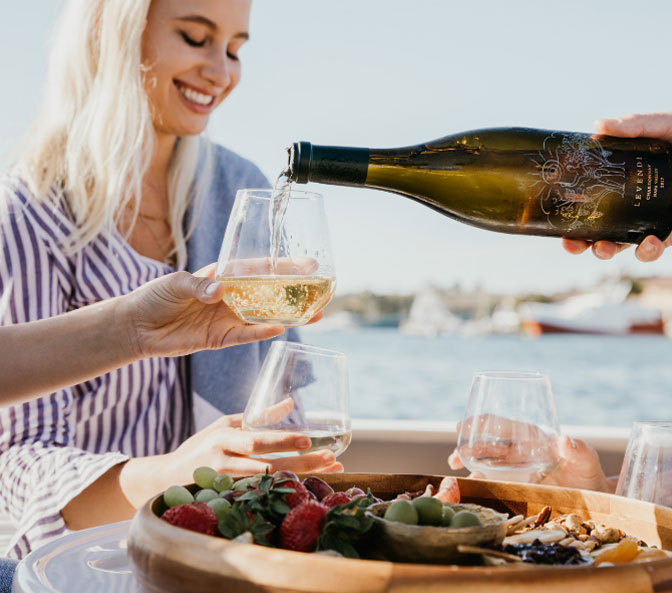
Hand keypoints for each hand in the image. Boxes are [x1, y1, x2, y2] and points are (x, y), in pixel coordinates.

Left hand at [119, 263, 322, 358]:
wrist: (136, 327)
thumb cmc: (154, 297)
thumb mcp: (175, 284)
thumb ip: (198, 287)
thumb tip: (220, 292)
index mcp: (223, 277)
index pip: (259, 270)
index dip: (284, 267)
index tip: (309, 264)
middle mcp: (231, 297)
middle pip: (271, 294)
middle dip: (297, 293)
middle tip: (323, 292)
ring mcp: (228, 319)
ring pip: (266, 316)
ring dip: (290, 316)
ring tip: (317, 314)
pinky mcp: (220, 339)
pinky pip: (247, 336)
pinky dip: (263, 333)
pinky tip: (282, 329)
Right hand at [163, 399, 342, 483]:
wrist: (164, 478)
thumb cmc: (201, 447)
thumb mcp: (225, 426)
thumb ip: (257, 416)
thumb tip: (290, 402)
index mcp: (225, 436)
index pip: (258, 438)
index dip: (283, 440)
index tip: (308, 440)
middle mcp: (223, 459)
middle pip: (267, 463)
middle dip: (301, 462)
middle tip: (329, 460)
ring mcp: (224, 484)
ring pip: (266, 484)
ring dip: (298, 480)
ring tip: (326, 476)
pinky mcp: (224, 500)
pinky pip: (256, 498)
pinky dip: (280, 495)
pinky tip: (302, 492)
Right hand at [448, 420, 612, 491]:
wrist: (595, 498)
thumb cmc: (589, 473)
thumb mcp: (585, 460)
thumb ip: (578, 450)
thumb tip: (566, 440)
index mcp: (530, 437)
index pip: (501, 424)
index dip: (480, 423)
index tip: (461, 426)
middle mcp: (519, 451)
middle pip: (487, 444)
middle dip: (468, 447)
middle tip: (454, 456)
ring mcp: (516, 470)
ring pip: (486, 463)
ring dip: (469, 464)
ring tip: (456, 469)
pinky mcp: (516, 487)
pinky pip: (494, 482)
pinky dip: (480, 482)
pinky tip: (472, 484)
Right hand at [562, 112, 671, 260]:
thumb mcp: (659, 126)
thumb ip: (633, 125)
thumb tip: (598, 125)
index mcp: (619, 184)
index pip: (587, 204)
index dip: (568, 217)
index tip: (555, 222)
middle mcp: (631, 207)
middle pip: (598, 232)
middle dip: (581, 244)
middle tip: (571, 244)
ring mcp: (650, 221)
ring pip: (622, 245)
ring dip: (607, 251)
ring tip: (604, 248)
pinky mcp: (670, 231)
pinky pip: (655, 249)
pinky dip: (648, 251)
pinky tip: (649, 242)